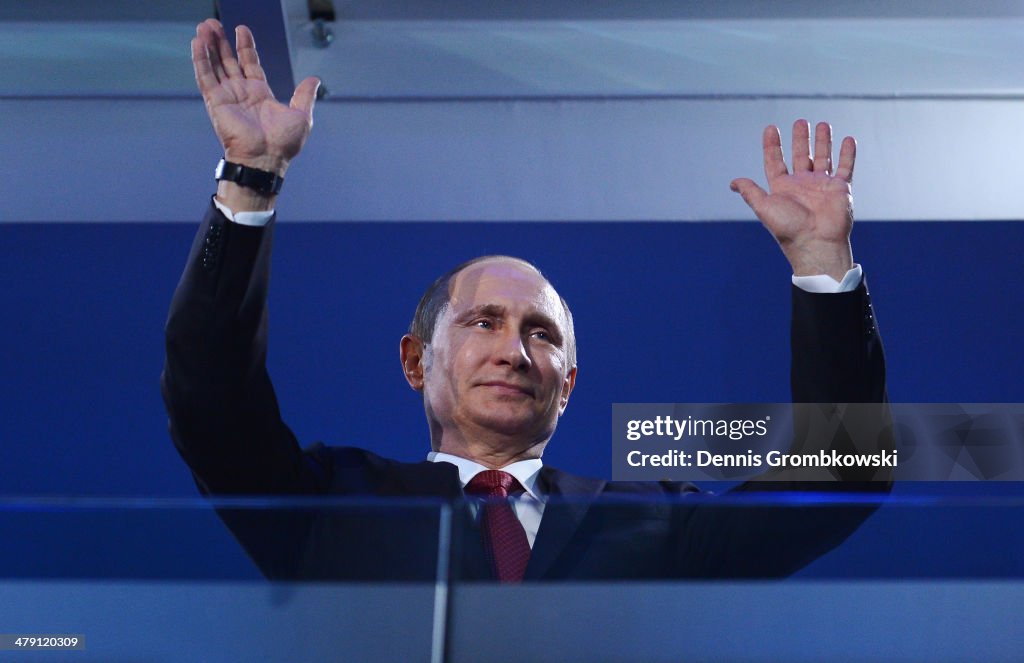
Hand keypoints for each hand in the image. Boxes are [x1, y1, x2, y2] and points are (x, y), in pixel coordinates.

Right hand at [192, 19, 319, 177]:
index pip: (250, 64)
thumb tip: (315, 80)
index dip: (245, 47)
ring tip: (204, 26)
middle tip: (214, 24)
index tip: (241, 30)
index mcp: (260, 94)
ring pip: (215, 65)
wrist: (267, 158)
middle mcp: (242, 93)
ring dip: (209, 46)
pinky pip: (205, 77)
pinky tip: (198, 43)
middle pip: (228, 61)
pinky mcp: (216, 102)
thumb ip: (305, 95)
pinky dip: (201, 60)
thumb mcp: (301, 115)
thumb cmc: (284, 144)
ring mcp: (228, 97)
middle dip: (222, 42)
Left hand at [730, 120, 855, 280]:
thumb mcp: (764, 207)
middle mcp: (802, 185)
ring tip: (822, 124)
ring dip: (822, 141)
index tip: (771, 128)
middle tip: (800, 122)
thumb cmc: (788, 228)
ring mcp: (821, 185)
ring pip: (822, 157)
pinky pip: (845, 167)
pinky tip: (847, 139)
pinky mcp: (840, 188)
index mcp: (782, 188)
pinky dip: (847, 153)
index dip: (772, 145)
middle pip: (800, 156)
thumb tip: (733, 182)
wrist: (816, 242)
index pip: (775, 161)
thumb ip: (751, 192)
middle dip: (800, 139)